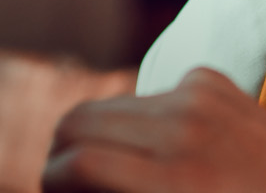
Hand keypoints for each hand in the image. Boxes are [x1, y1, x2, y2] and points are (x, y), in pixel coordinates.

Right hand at [42, 69, 265, 192]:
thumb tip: (78, 182)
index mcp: (172, 179)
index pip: (74, 162)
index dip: (51, 181)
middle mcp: (181, 127)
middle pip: (78, 121)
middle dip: (63, 154)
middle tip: (69, 182)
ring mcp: (198, 97)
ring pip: (110, 105)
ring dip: (101, 136)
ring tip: (111, 170)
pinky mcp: (213, 82)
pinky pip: (153, 94)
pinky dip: (147, 121)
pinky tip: (167, 150)